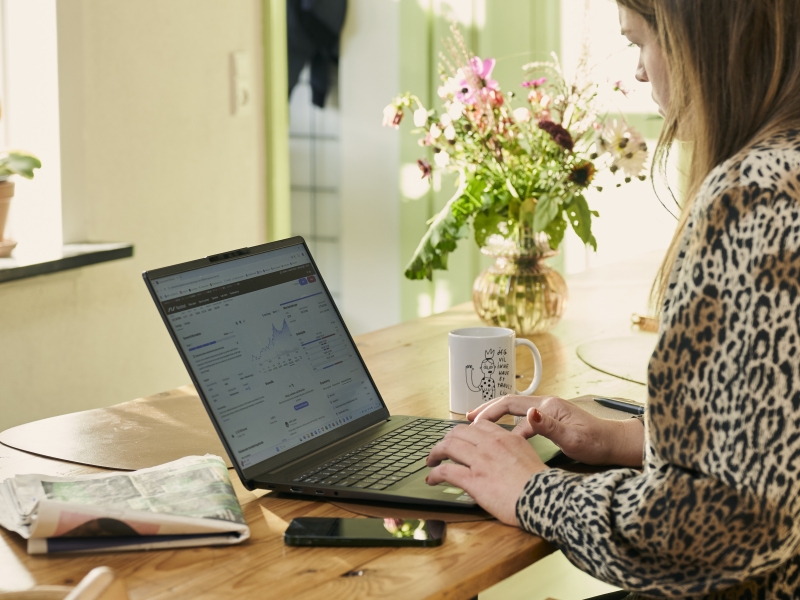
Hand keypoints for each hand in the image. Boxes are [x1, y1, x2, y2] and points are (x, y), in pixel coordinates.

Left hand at [426, 420, 545, 525]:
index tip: (460, 438)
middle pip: (459, 432)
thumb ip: (510, 450)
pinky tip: (432, 479)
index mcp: (505, 437)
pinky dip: (435, 474)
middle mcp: (491, 444)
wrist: (545, 499)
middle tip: (442, 448)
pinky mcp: (473, 480)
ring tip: (431, 460)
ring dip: (435, 453)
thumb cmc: (541, 484)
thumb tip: (501, 456)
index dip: (465, 431)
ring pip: (448, 446)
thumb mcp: (527, 455)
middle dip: (446, 439)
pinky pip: (446, 471)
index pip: (479, 425)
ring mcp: (481, 461)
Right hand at [468, 395, 643, 466]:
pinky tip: (506, 438)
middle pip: (509, 403)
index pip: (511, 403)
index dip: (490, 411)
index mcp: (547, 406)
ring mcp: (548, 412)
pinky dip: (511, 427)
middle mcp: (546, 405)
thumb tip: (530, 414)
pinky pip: (525, 420)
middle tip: (468, 419)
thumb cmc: (596, 443)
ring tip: (481, 428)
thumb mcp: (572, 439)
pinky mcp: (552, 420)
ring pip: (516, 411)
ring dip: (498, 418)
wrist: (614, 444)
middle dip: (488, 410)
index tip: (474, 421)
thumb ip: (549, 427)